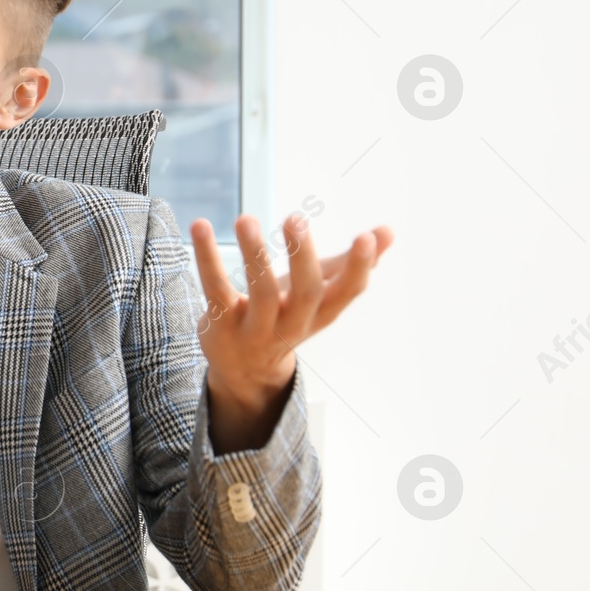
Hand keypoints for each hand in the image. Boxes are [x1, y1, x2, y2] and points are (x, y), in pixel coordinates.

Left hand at [188, 213, 393, 451]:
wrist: (244, 372)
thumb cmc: (286, 317)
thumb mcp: (318, 295)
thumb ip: (348, 264)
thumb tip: (388, 232)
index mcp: (321, 313)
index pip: (348, 293)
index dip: (359, 267)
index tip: (367, 237)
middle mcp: (293, 324)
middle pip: (306, 294)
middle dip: (302, 257)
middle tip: (295, 219)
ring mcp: (257, 330)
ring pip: (261, 295)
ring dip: (253, 254)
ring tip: (245, 218)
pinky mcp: (222, 326)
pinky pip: (215, 290)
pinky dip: (207, 258)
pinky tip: (201, 227)